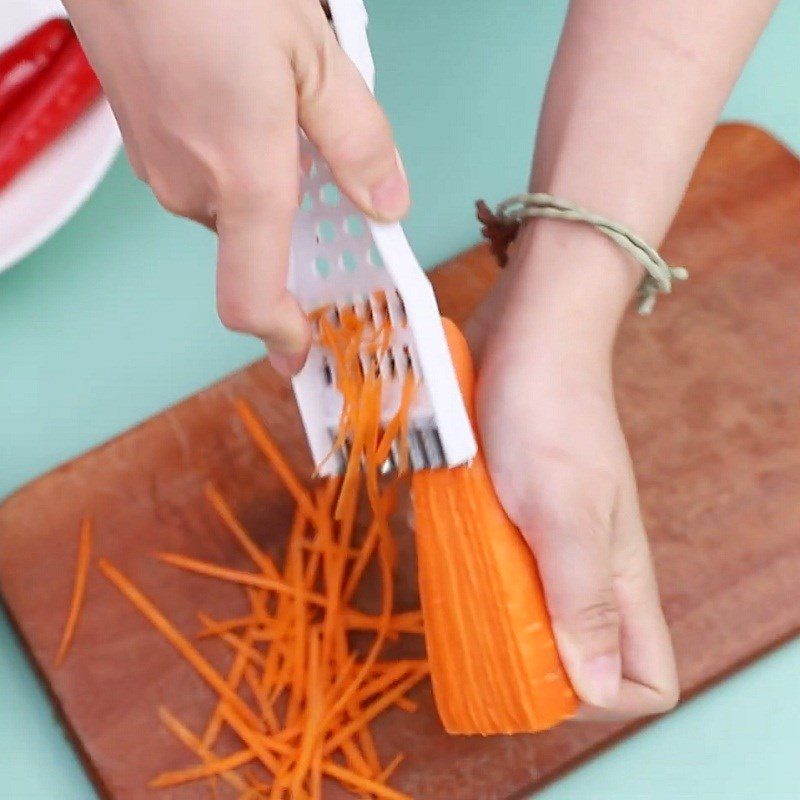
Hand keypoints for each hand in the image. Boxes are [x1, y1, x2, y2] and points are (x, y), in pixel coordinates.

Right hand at [64, 0, 408, 373]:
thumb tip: (387, 201)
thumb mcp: (315, 56)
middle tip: (324, 160)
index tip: (302, 350)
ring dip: (266, 177)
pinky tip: (247, 98)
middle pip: (260, 240)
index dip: (281, 336)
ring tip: (286, 104)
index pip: (253, 299)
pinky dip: (235, 156)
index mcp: (242, 179)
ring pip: (232, 202)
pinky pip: (203, 172)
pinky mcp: (142, 138)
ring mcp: (159, 164)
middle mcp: (192, 187)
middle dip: (296, 216)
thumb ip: (358, 141)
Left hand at [469, 223, 678, 719]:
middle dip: (527, 662)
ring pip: (529, 609)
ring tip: (452, 582)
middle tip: (476, 633)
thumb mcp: (564, 513)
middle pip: (577, 654)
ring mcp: (550, 536)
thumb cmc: (547, 418)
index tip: (534, 675)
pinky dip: (464, 559)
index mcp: (618, 576)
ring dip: (487, 608)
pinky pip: (493, 559)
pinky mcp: (514, 508)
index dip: (599, 698)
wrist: (526, 337)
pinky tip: (438, 534)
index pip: (643, 677)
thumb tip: (599, 689)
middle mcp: (590, 567)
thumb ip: (583, 598)